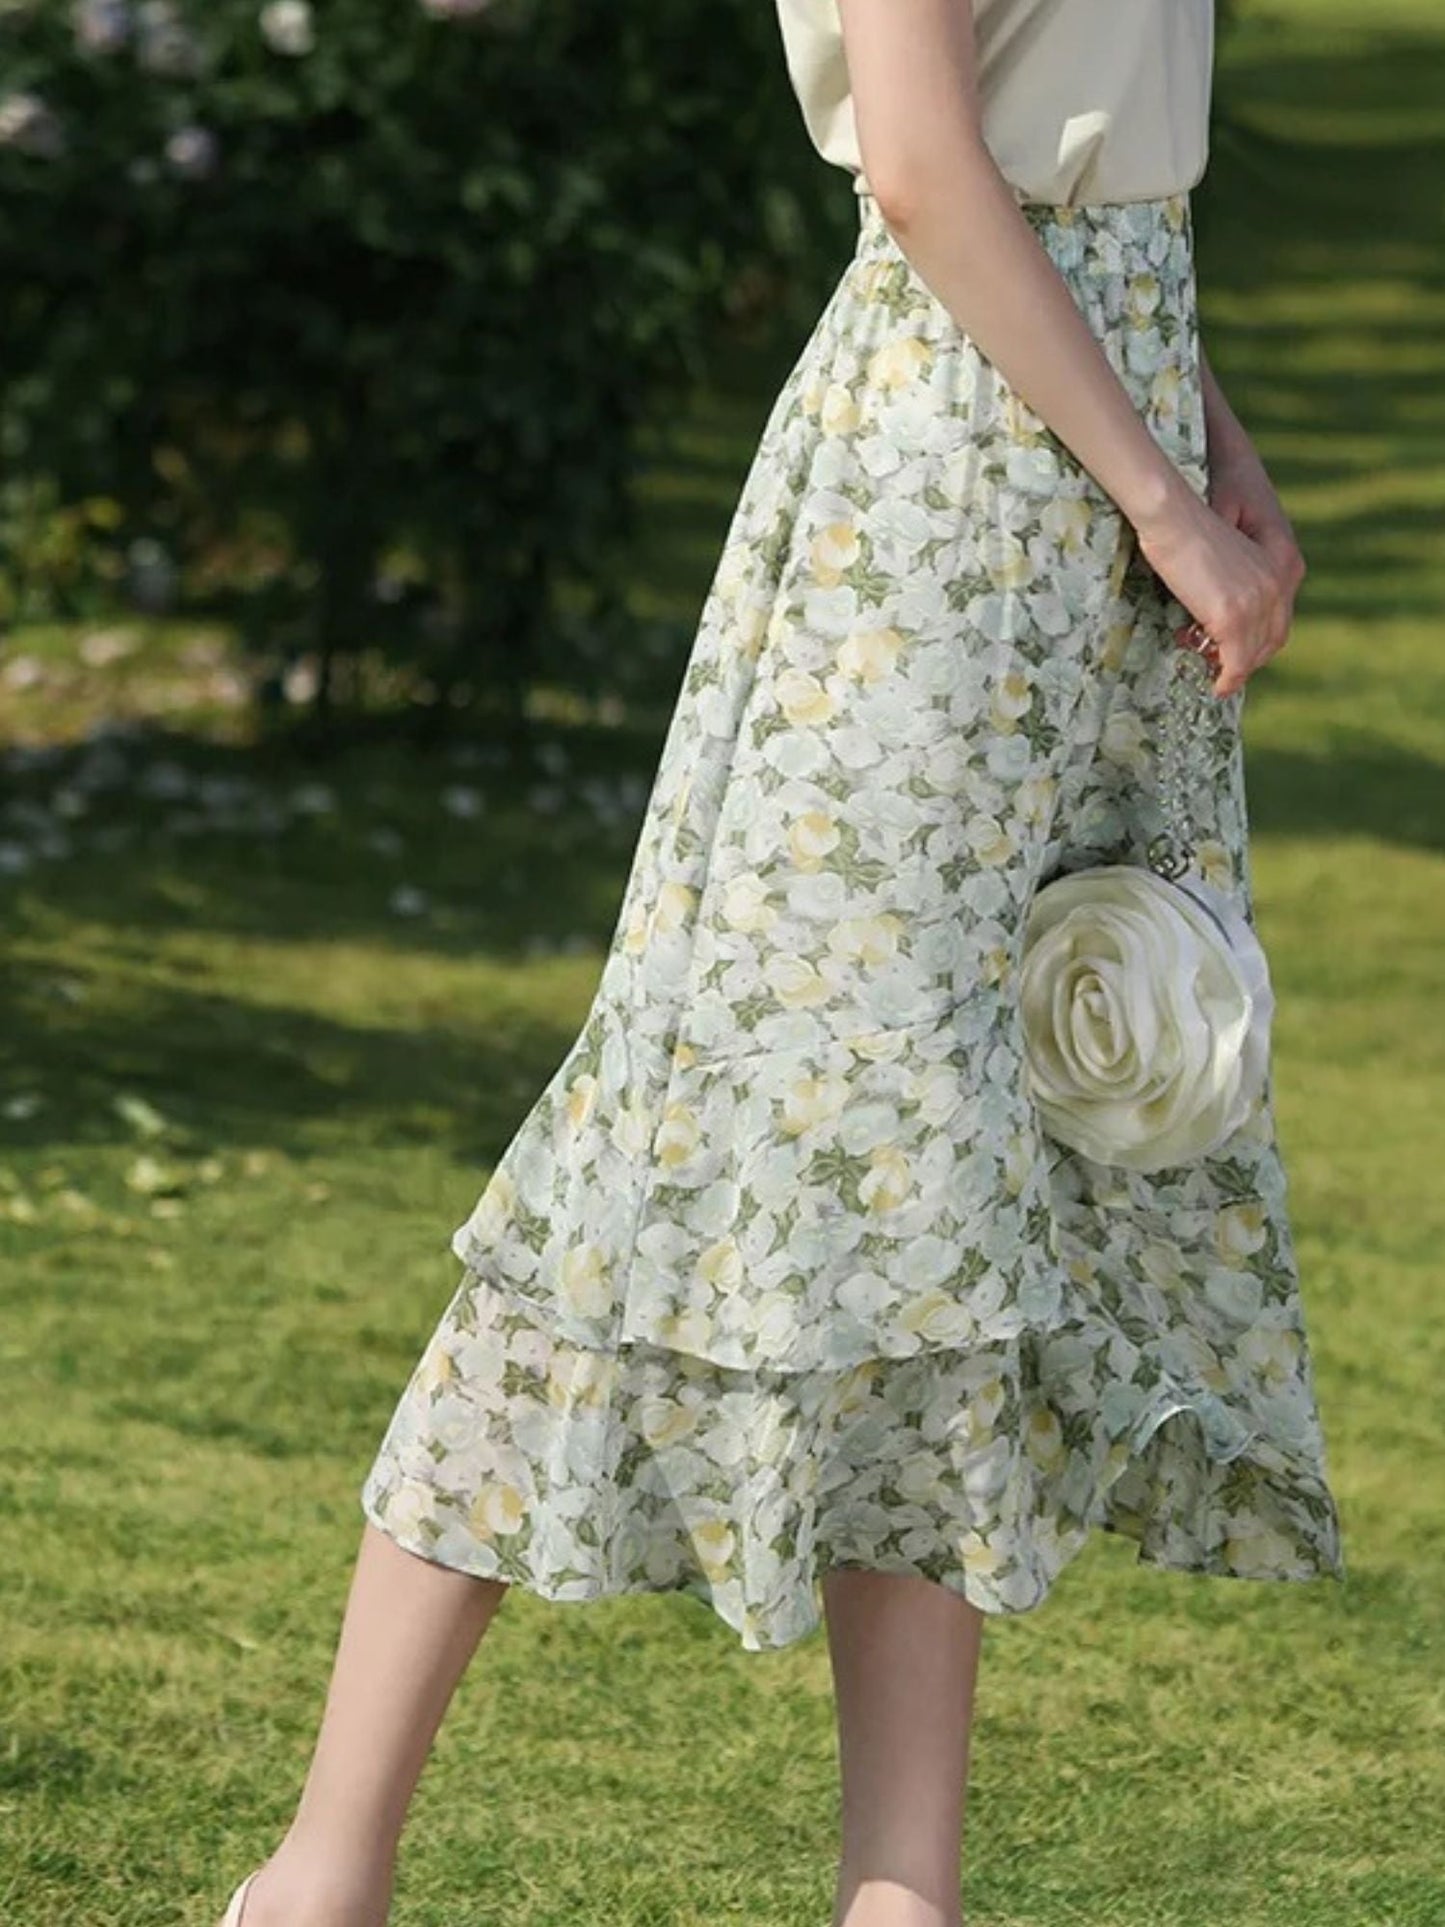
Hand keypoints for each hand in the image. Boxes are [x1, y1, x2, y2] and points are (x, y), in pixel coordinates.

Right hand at [1132, 452, 1302, 697]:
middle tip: (1224, 666)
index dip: (1261, 638)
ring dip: (1236, 670)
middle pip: (1273, 638)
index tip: (1239, 650)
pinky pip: (1236, 662)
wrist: (1172, 513)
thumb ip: (1239, 573)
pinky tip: (1218, 686)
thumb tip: (1223, 606)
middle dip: (1251, 658)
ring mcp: (1258, 602)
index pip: (1280, 615)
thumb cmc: (1188, 521)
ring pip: (1254, 653)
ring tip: (1214, 675)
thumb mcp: (1227, 548)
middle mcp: (1279, 584)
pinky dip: (1228, 679)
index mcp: (1285, 563)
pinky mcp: (1233, 616)